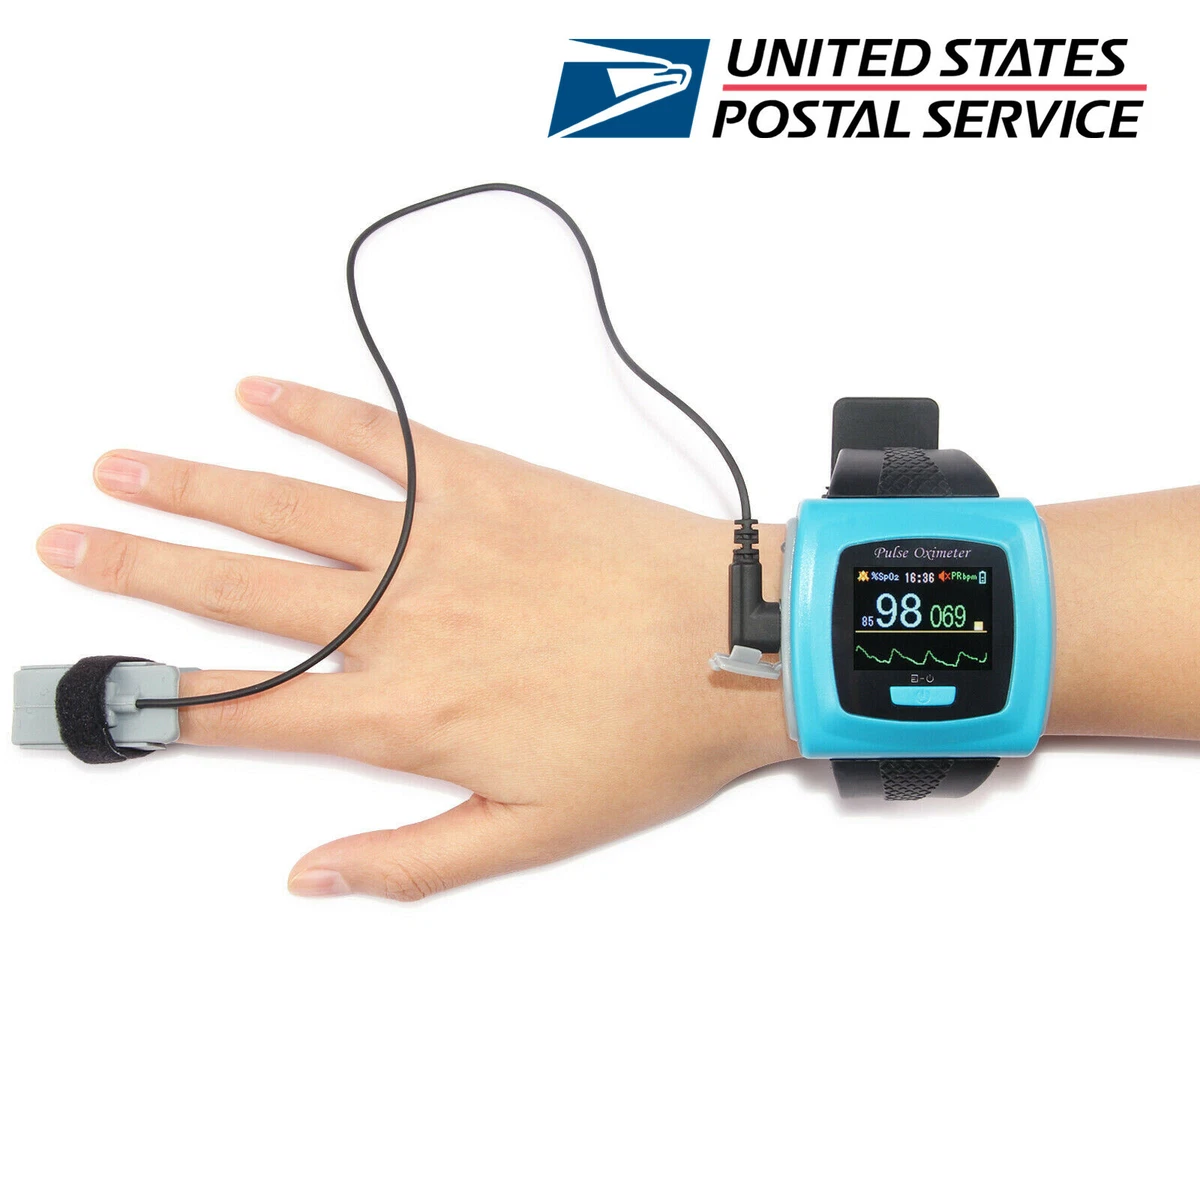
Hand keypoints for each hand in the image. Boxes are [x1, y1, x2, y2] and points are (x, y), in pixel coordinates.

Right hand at [36, 378, 795, 899]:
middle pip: (243, 595)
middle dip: (142, 572)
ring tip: (124, 471)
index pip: (256, 709)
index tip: (108, 691)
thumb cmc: (647, 738)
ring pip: (288, 510)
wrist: (734, 642)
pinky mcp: (484, 480)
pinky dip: (318, 412)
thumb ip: (411, 860)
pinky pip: (383, 438)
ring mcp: (438, 540)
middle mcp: (404, 618)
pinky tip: (260, 392)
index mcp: (407, 711)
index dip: (169, 701)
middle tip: (68, 544)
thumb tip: (314, 876)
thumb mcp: (532, 834)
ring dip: (196, 488)